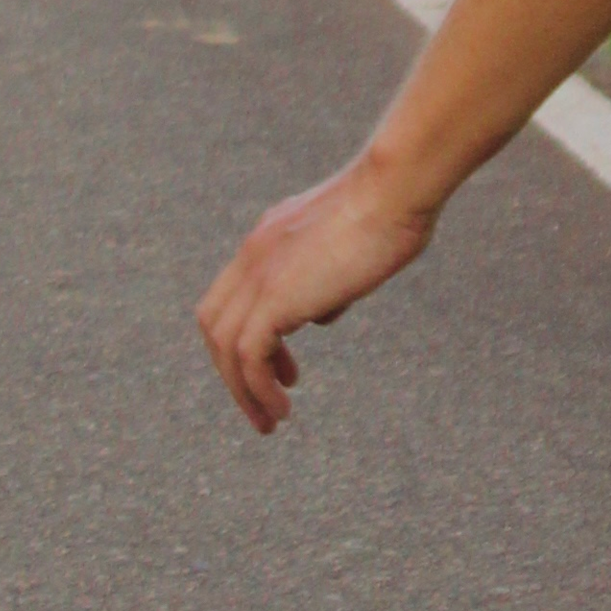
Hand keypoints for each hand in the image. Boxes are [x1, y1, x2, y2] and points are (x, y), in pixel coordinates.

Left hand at [195, 154, 434, 436]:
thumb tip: (320, 315)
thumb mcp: (350, 249)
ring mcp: (259, 273)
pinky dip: (257, 388)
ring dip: (242, 390)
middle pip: (216, 323)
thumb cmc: (391, 212)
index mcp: (268, 239)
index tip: (283, 368)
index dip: (246, 336)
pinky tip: (283, 407)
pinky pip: (247, 355)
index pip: (232, 296)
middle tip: (264, 404)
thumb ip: (328, 280)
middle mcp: (253, 254)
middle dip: (233, 370)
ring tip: (271, 420)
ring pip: (224, 344)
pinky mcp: (275, 296)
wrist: (394, 190)